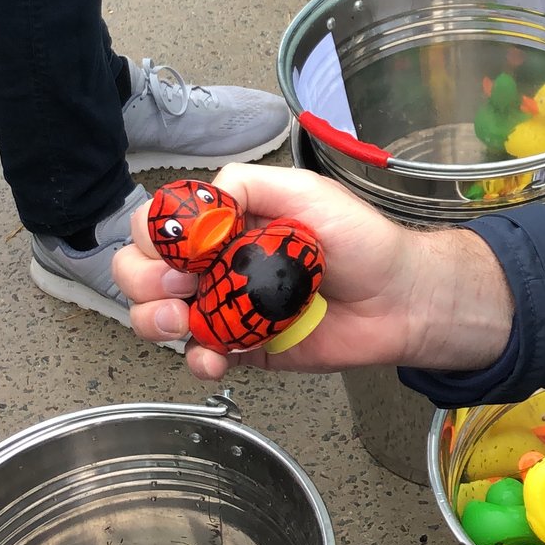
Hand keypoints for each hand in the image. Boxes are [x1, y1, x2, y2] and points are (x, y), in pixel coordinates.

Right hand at [114, 164, 514, 381]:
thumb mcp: (307, 193)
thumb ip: (250, 184)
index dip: (153, 237)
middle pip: (145, 271)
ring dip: (154, 320)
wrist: (402, 299)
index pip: (161, 225)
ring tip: (182, 321)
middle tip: (177, 286)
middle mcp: (218, 264)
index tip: (178, 250)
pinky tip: (212, 357)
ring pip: (160, 316)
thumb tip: (202, 198)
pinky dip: (196, 360)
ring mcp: (227, 308)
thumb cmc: (363, 241)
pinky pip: (203, 357)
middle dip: (142, 280)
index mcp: (227, 223)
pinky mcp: (246, 348)